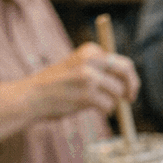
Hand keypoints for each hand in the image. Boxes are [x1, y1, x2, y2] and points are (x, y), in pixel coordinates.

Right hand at [25, 42, 139, 119]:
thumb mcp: (77, 67)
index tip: (130, 90)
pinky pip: (108, 106)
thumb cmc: (56, 85)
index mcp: (91, 51)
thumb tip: (129, 82)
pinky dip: (104, 111)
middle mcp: (92, 60)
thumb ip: (100, 70)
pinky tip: (88, 108)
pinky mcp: (87, 94)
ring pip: (117, 93)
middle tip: (130, 100)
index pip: (123, 63)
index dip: (130, 78)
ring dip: (111, 103)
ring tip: (93, 104)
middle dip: (131, 87)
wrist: (31, 96)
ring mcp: (90, 76)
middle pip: (126, 72)